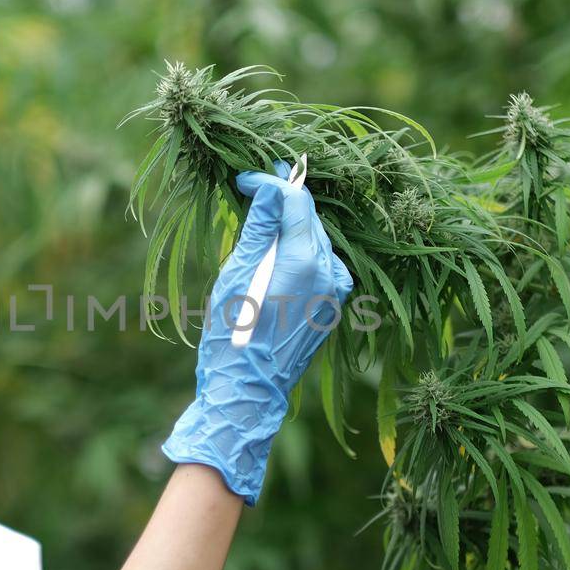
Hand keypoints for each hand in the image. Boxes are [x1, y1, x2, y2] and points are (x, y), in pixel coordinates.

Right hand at [161, 160, 352, 504]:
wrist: (249, 389)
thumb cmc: (234, 334)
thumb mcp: (238, 273)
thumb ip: (258, 227)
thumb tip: (268, 186)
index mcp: (305, 261)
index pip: (295, 201)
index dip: (270, 183)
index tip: (244, 179)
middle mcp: (330, 272)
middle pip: (308, 217)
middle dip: (282, 199)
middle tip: (251, 186)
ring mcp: (336, 289)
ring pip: (314, 238)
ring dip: (289, 223)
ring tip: (260, 215)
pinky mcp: (333, 303)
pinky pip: (318, 261)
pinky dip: (297, 248)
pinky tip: (275, 249)